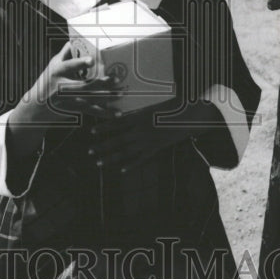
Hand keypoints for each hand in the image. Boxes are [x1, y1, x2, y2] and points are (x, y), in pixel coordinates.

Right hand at [14, 42, 122, 127]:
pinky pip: (92, 112)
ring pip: (91, 100)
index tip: (92, 60)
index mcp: (58, 72)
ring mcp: (69, 101)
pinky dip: (106, 113)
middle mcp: (63, 87)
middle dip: (101, 84)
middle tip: (116, 79)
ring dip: (107, 98)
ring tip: (121, 93)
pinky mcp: (75, 110)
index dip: (80, 63)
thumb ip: (65, 53)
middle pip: (84, 86)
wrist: (37, 106)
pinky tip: (118, 113)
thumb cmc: (48, 80)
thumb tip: (76, 39)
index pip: (69, 66)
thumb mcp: (53, 64)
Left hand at [88, 100, 217, 172]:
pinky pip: (141, 159)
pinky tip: (121, 171)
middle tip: (90, 151)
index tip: (92, 132)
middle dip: (102, 146)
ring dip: (111, 158)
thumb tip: (122, 114)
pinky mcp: (156, 149)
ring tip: (98, 163)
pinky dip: (130, 166)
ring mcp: (148, 142)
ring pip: (126, 152)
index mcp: (139, 117)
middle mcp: (141, 131)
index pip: (117, 123)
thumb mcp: (152, 107)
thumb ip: (137, 113)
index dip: (104, 128)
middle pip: (117, 140)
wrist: (190, 116)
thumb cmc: (171, 107)